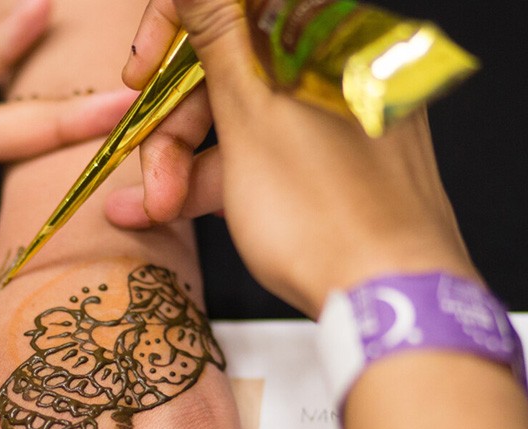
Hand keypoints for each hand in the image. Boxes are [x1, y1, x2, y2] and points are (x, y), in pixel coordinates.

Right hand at [107, 0, 477, 317]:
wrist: (390, 300)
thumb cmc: (323, 214)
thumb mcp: (249, 113)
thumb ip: (217, 29)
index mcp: (322, 35)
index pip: (229, 6)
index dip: (169, 31)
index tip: (137, 77)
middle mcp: (337, 63)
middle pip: (230, 67)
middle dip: (173, 122)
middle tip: (148, 174)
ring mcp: (343, 114)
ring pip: (243, 116)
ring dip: (186, 160)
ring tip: (153, 209)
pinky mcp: (342, 161)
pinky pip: (268, 151)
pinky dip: (222, 177)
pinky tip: (177, 208)